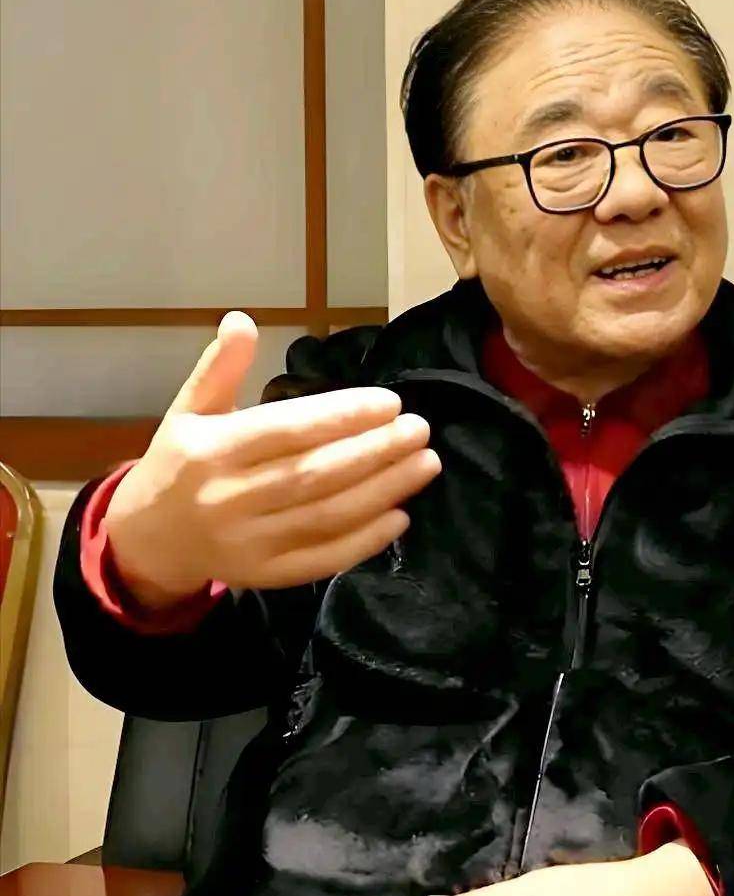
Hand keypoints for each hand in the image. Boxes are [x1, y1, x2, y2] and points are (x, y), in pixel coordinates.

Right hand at [104, 311, 440, 604]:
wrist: (147, 540)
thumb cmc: (178, 465)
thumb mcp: (188, 411)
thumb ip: (219, 368)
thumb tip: (241, 319)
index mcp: (213, 450)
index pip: (287, 431)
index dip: (342, 417)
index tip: (390, 402)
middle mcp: (230, 498)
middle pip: (316, 475)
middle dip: (375, 451)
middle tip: (420, 430)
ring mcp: (250, 542)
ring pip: (326, 517)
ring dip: (382, 492)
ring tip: (425, 465)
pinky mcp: (265, 576)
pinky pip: (322, 559)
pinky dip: (364, 541)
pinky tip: (400, 517)